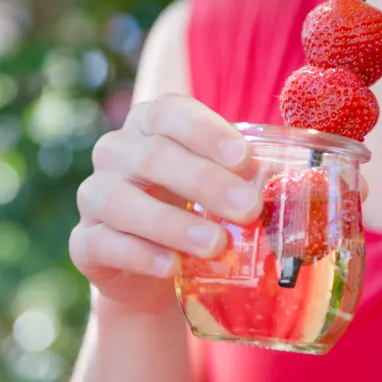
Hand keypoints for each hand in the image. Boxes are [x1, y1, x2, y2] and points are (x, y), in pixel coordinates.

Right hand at [71, 94, 262, 314]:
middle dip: (205, 182)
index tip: (245, 159)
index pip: (170, 112)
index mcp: (149, 124)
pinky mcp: (84, 242)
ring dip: (173, 224)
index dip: (206, 133)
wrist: (152, 269)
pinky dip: (141, 255)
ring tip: (216, 246)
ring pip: (122, 201)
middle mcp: (115, 152)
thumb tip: (297, 185)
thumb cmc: (193, 209)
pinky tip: (172, 267)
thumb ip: (244, 178)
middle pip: (153, 157)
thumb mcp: (218, 185)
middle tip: (249, 209)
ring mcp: (93, 196)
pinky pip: (104, 243)